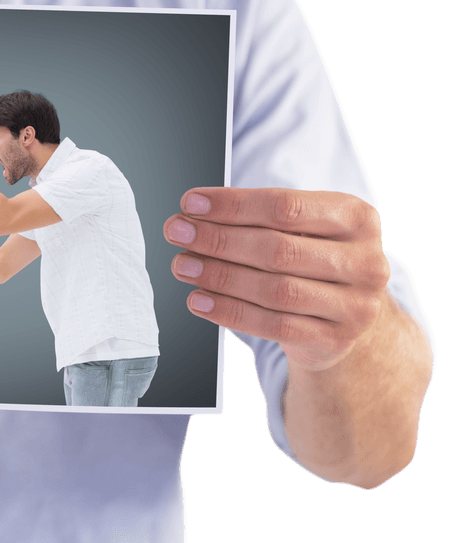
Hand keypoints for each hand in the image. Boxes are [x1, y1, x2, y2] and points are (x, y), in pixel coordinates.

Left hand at [164, 187, 389, 371]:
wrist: (346, 312)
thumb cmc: (312, 256)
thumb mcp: (300, 228)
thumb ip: (255, 217)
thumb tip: (192, 214)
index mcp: (358, 217)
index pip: (286, 206)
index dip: (233, 205)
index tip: (190, 203)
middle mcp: (365, 261)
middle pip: (278, 249)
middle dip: (218, 239)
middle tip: (177, 232)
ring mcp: (355, 305)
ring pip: (275, 290)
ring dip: (219, 276)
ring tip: (183, 265)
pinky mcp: (334, 340)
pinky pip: (273, 326)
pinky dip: (229, 312)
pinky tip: (198, 300)